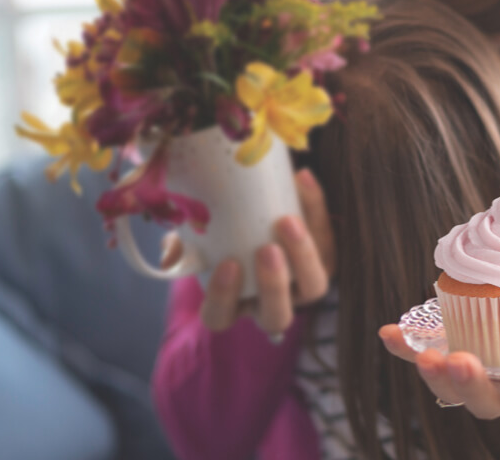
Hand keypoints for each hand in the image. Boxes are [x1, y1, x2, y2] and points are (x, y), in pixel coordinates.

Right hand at [161, 168, 335, 340]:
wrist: (260, 216)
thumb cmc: (218, 239)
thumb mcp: (196, 241)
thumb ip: (182, 244)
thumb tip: (170, 244)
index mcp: (232, 305)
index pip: (220, 318)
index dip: (223, 299)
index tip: (227, 265)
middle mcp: (270, 303)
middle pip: (277, 317)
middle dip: (273, 284)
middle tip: (266, 249)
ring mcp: (303, 286)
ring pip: (313, 289)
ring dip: (303, 255)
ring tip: (288, 221)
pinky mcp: (327, 260)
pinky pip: (330, 244)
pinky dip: (318, 210)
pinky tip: (304, 180)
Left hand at [377, 290, 499, 420]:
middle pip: (486, 403)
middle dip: (471, 386)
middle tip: (459, 364)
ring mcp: (475, 375)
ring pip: (451, 388)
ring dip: (433, 374)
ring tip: (424, 354)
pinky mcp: (448, 355)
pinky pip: (423, 356)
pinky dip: (404, 348)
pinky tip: (388, 334)